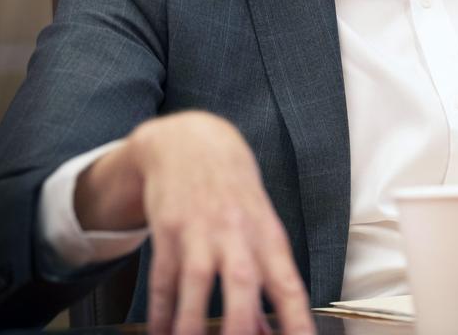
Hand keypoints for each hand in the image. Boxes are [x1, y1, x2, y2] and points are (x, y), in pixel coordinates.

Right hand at [75, 111, 312, 334]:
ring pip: (196, 282)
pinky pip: (163, 278)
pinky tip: (160, 333)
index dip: (297, 319)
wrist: (191, 141)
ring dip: (192, 324)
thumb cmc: (233, 190)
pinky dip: (160, 312)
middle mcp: (236, 231)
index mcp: (267, 233)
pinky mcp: (168, 229)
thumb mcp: (258, 225)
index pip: (288, 283)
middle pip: (243, 281)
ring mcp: (200, 229)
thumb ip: (263, 279)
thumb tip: (268, 332)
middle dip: (240, 326)